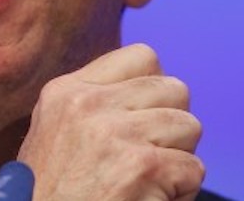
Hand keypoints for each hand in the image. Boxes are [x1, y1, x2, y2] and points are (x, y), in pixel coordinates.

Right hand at [18, 43, 203, 200]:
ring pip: (189, 127)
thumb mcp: (55, 133)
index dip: (155, 91)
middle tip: (148, 158)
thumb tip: (152, 90)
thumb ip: (96, 105)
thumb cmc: (49, 195)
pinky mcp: (142, 167)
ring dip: (178, 160)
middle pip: (174, 89)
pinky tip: (150, 200)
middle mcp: (89, 105)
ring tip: (147, 182)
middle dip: (171, 126)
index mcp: (66, 92)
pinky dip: (181, 192)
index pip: (143, 57)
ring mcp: (116, 134)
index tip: (144, 121)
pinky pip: (193, 169)